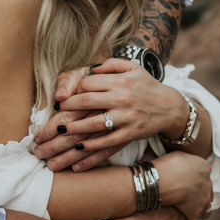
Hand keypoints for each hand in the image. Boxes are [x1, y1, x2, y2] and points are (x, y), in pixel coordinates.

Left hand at [35, 59, 188, 170]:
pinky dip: (92, 150)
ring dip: (73, 134)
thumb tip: (91, 69)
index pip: (87, 84)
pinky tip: (77, 154)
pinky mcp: (130, 134)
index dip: (71, 91)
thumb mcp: (132, 67)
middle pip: (86, 103)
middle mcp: (121, 99)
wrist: (170, 107)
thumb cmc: (146, 85)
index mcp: (119, 81)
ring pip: (94, 126)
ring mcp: (126, 118)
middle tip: (50, 122)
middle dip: (65, 112)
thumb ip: (110, 65)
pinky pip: (107, 144)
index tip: (60, 100)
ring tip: (58, 139)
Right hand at [152, 152, 212, 219]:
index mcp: (204, 166)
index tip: (189, 186)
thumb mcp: (178, 154)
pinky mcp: (195, 211)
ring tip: (189, 214)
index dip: (197, 182)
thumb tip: (182, 162)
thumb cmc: (165, 163)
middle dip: (200, 197)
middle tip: (189, 201)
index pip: (204, 176)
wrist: (162, 178)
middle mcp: (208, 182)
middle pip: (207, 192)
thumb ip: (184, 160)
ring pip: (205, 208)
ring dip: (198, 211)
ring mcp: (203, 198)